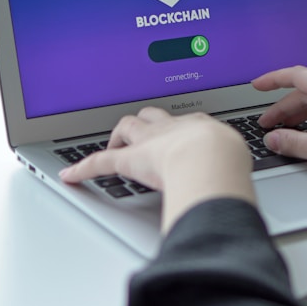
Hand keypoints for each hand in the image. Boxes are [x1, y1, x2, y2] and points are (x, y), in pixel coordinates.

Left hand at [58, 107, 254, 232]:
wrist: (210, 156)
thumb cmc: (227, 157)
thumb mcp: (235, 160)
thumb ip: (230, 169)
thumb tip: (235, 190)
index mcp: (200, 126)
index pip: (185, 123)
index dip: (177, 130)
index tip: (178, 137)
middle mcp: (172, 127)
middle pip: (152, 116)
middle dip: (145, 122)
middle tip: (143, 134)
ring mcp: (148, 141)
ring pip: (128, 127)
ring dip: (119, 137)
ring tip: (114, 147)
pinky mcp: (127, 160)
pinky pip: (100, 162)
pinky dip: (83, 169)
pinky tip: (70, 175)